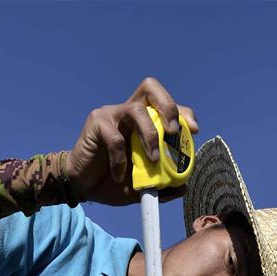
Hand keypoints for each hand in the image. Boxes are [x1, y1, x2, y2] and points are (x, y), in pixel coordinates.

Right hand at [65, 76, 197, 205]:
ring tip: (152, 161)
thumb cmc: (112, 181)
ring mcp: (112, 114)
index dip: (182, 112)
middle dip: (168, 107)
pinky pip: (115, 138)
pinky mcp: (96, 123)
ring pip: (137, 109)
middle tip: (173, 132)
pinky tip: (119, 175)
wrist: (83, 186)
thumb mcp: (142, 186)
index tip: (193, 131)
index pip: (166, 105)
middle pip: (151, 88)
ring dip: (150, 136)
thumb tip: (183, 187)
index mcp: (143, 121)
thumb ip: (162, 185)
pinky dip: (121, 160)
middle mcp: (129, 112)